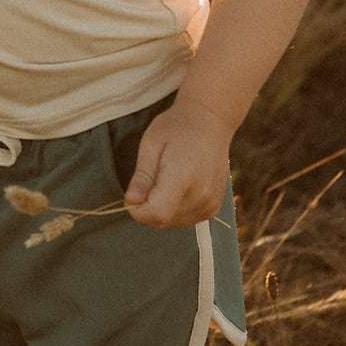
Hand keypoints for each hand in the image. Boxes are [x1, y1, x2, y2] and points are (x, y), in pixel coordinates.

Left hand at [122, 97, 232, 227]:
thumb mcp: (151, 144)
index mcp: (182, 176)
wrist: (209, 122)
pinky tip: (178, 186)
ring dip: (162, 209)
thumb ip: (142, 177)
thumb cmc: (177, 127)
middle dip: (148, 207)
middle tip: (151, 178)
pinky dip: (176, 209)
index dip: (139, 211)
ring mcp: (210, 203)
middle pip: (163, 220)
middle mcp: (201, 194)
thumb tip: (131, 202)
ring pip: (173, 223)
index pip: (158, 214)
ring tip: (166, 178)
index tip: (132, 196)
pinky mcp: (214, 208)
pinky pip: (186, 220)